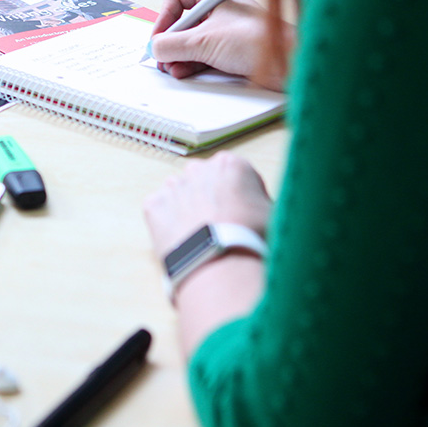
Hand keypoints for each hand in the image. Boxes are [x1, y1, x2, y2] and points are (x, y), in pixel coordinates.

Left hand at [143, 152, 271, 259]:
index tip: (242, 212)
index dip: (240, 196)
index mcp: (231, 164)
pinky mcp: (153, 206)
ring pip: (179, 194)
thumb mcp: (273, 213)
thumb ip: (260, 201)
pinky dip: (167, 223)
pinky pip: (159, 211)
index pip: (235, 174)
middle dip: (209, 198)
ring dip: (186, 209)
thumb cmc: (251, 238)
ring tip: (199, 236)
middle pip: (203, 180)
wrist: (220, 262)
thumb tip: (259, 208)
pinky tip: (182, 240)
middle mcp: (199, 169)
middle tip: (218, 225)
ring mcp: (173, 186)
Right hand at [150, 0, 291, 90]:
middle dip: (170, 41)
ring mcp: (224, 30)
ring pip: (190, 40)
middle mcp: (219, 9)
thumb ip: (172, 44)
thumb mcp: (204, 41)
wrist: (285, 64)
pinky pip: (201, 54)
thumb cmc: (257, 41)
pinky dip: (190, 63)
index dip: (165, 15)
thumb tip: (155, 48)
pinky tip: (184, 71)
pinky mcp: (229, 50)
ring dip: (178, 55)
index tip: (160, 36)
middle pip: (182, 21)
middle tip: (162, 56)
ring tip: (172, 67)